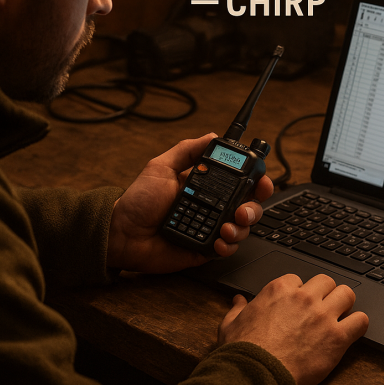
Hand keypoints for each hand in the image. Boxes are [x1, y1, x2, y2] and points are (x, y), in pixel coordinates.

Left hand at [107, 133, 273, 272]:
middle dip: (254, 207)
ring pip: (243, 228)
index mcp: (207, 187)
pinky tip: (219, 242)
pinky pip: (228, 249)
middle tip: (242, 210)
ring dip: (242, 227)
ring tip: (226, 227)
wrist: (122, 233)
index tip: (262, 181)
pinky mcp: (205, 249)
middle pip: (249, 205)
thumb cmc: (138, 201)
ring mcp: (211, 228)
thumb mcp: (161, 167)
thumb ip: (187, 150)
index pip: (241, 182)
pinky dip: (229, 245)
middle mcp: (213, 207)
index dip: (257, 181)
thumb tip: (212, 135)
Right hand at [218, 274, 368, 384]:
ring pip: (347, 294)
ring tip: (340, 316)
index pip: (299, 279)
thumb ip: (237, 309)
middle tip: (323, 308)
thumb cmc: (243, 352)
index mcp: (279, 290)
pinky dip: (358, 324)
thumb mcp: (230, 325)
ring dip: (344, 304)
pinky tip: (351, 331)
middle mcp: (304, 298)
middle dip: (325, 293)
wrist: (256, 375)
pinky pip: (360, 320)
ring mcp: (322, 316)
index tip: (299, 304)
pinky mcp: (337, 337)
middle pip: (327, 281)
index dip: (300, 292)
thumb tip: (237, 300)